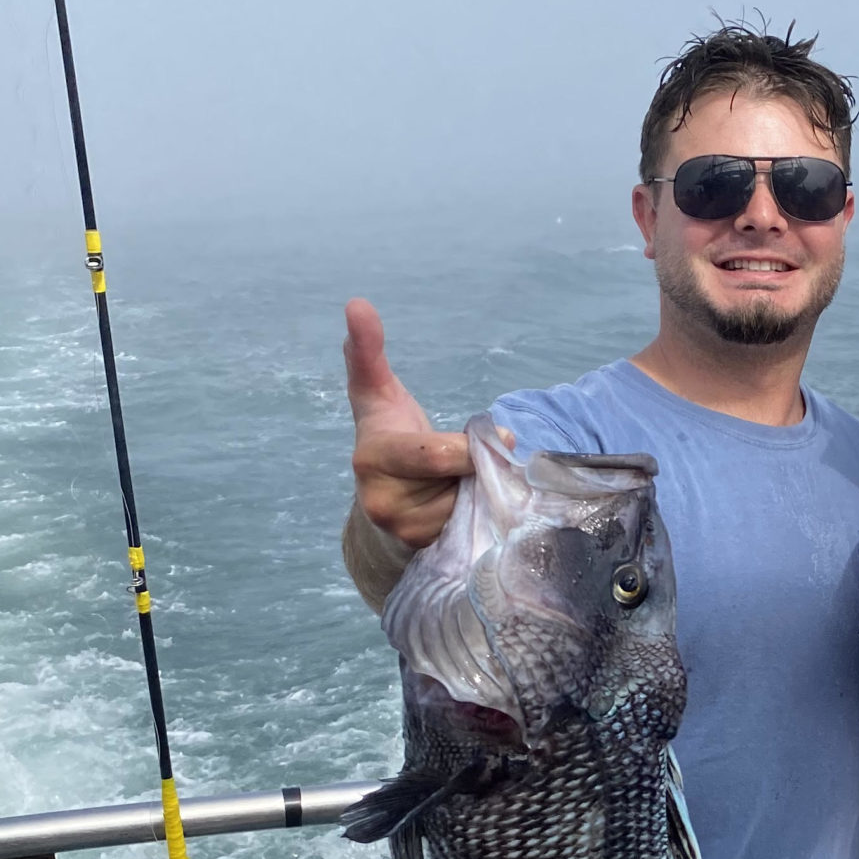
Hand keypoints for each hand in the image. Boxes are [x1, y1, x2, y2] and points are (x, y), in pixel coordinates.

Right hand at [343, 298, 472, 548]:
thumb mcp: (376, 393)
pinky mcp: (427, 554)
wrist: (381, 495)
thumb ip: (369, 352)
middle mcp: (384, 504)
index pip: (436, 454)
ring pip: (472, 509)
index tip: (502, 434)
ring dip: (483, 493)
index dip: (473, 446)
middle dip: (479, 469)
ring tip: (465, 483)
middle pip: (462, 483)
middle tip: (481, 460)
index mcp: (373, 460)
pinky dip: (484, 517)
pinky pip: (474, 533)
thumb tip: (357, 304)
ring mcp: (406, 535)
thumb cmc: (386, 434)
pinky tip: (472, 505)